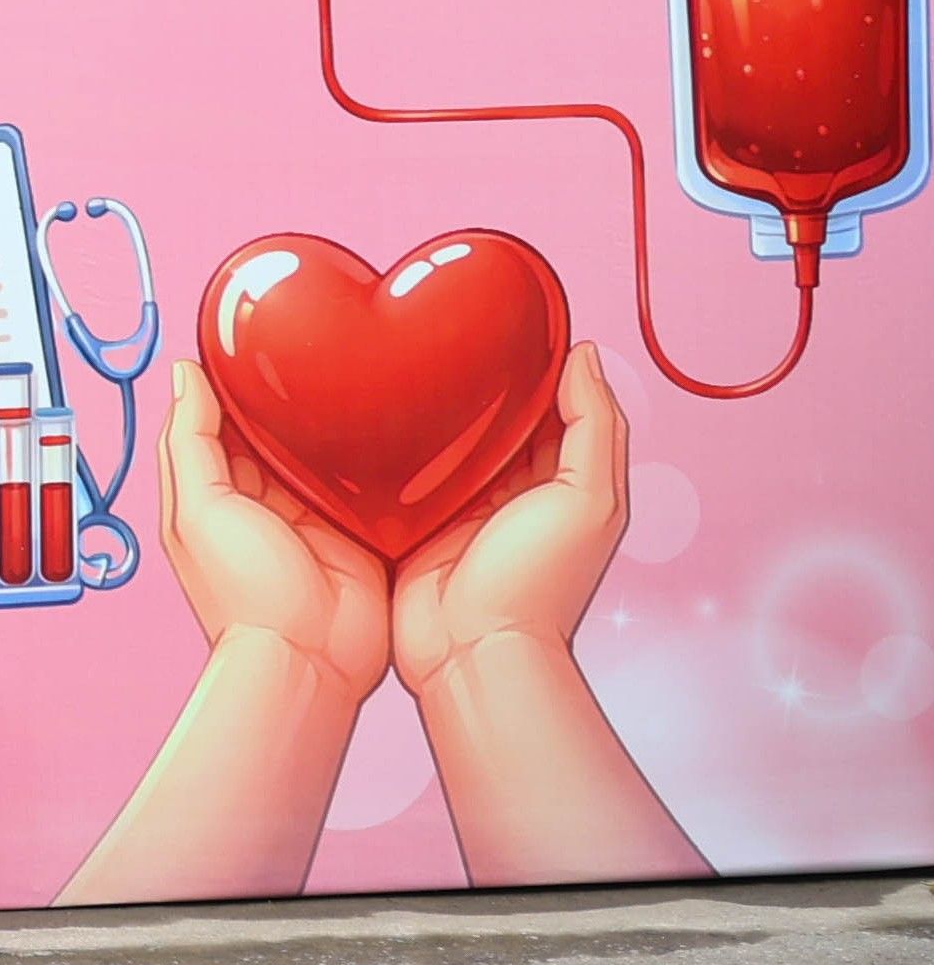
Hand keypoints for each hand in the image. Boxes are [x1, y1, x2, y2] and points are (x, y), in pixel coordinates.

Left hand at [154, 357, 391, 706]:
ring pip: (321, 448)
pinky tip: (387, 425)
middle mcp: (264, 495)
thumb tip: (183, 375)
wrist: (310, 659)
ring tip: (355, 374)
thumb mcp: (198, 509)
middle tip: (313, 347)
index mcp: (216, 488)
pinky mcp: (359, 527)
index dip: (233, 381)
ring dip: (334, 422)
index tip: (251, 338)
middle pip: (275, 429)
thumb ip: (191, 442)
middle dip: (289, 396)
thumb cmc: (242, 595)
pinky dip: (372, 456)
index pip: (220, 417)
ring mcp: (314, 511)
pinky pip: (365, 480)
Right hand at [395, 342, 629, 694]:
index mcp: (560, 478)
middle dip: (477, 375)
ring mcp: (457, 501)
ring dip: (429, 403)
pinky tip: (371, 409)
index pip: (554, 403)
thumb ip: (594, 428)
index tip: (511, 314)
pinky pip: (400, 464)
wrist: (468, 650)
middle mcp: (510, 486)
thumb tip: (584, 354)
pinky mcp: (409, 515)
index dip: (537, 360)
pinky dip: (390, 437)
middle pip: (494, 414)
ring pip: (445, 434)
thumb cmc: (537, 586)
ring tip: (401, 357)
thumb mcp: (589, 501)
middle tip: (443, 326)